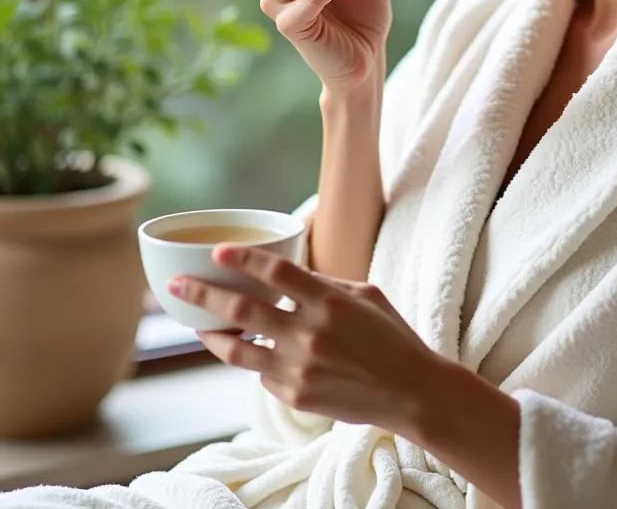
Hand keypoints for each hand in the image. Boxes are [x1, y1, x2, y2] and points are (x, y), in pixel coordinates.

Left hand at [171, 244, 436, 432]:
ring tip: (196, 326)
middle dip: (203, 294)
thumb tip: (288, 273)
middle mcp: (309, 334)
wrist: (409, 390)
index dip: (244, 259)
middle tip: (176, 285)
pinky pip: (262, 374)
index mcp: (329, 301)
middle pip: (243, 310)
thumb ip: (325, 284)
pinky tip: (250, 352)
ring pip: (238, 350)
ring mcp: (299, 368)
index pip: (277, 271)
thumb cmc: (391, 335)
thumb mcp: (366, 294)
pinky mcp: (295, 396)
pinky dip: (254, 360)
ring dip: (211, 336)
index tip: (218, 251)